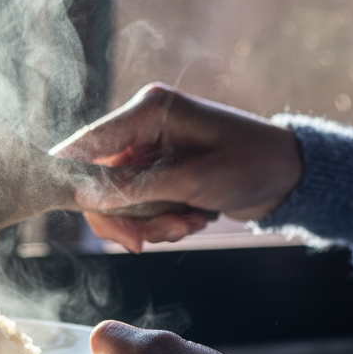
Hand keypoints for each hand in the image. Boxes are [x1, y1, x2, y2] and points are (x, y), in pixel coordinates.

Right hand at [53, 83, 301, 252]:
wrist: (290, 178)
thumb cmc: (251, 164)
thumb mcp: (193, 180)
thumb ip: (134, 188)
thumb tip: (84, 197)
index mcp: (149, 110)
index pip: (88, 142)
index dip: (68, 174)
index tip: (62, 204)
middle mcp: (142, 127)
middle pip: (98, 181)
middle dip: (124, 217)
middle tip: (143, 243)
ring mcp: (148, 152)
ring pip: (118, 202)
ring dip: (149, 223)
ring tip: (187, 224)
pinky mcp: (157, 175)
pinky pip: (138, 208)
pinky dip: (161, 222)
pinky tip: (193, 218)